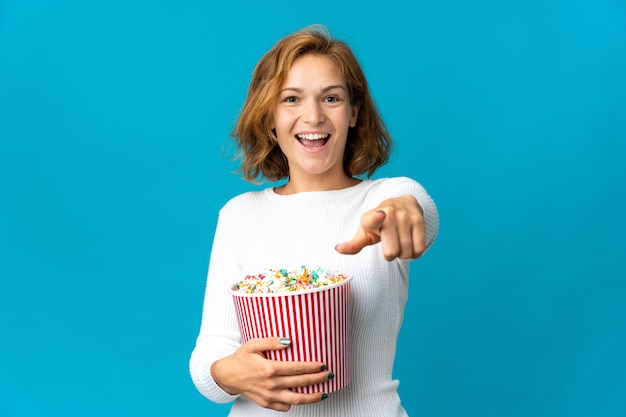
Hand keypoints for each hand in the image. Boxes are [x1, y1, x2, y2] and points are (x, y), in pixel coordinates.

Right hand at [211, 337, 331, 411]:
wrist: (227, 375)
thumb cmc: (241, 359)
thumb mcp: (253, 344)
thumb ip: (271, 341)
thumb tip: (289, 341)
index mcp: (269, 368)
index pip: (297, 368)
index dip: (312, 367)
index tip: (323, 364)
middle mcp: (270, 384)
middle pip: (300, 383)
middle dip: (318, 379)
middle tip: (329, 375)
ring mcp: (269, 396)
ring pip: (296, 399)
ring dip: (312, 397)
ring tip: (324, 393)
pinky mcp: (266, 403)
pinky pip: (284, 407)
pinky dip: (295, 403)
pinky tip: (302, 397)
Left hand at [335, 195, 425, 260]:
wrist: (401, 203)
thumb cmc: (379, 224)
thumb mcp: (365, 232)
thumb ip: (353, 244)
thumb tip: (337, 249)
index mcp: (371, 217)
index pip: (373, 218)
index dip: (376, 218)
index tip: (381, 215)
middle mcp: (389, 213)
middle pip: (392, 252)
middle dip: (391, 254)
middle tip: (390, 243)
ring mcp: (405, 216)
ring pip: (406, 252)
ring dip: (403, 254)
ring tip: (399, 243)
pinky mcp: (419, 219)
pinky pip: (419, 249)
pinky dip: (414, 253)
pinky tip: (410, 245)